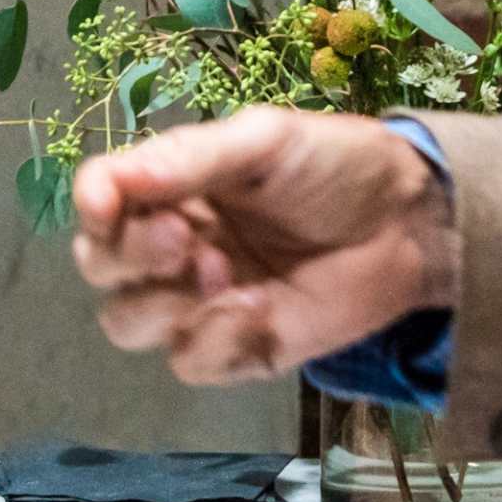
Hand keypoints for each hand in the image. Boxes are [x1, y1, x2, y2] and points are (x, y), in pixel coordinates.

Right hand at [69, 109, 455, 384]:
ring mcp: (200, 302)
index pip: (99, 199)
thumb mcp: (264, 140)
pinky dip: (213, 339)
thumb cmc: (334, 166)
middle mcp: (172, 245)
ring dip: (164, 302)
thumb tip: (114, 180)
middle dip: (129, 255)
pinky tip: (259, 310)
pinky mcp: (239, 349)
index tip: (105, 205)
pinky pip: (190, 362)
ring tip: (223, 273)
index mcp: (169, 187)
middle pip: (101, 269)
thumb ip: (190, 158)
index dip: (91, 204)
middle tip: (184, 237)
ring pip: (128, 323)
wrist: (410, 223)